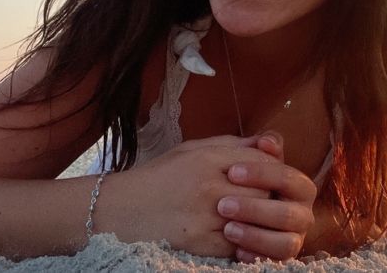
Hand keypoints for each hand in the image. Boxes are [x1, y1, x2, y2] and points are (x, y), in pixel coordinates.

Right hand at [94, 135, 277, 256]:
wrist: (117, 211)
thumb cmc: (156, 178)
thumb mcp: (190, 150)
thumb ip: (231, 144)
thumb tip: (267, 141)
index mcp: (206, 157)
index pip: (258, 159)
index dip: (270, 167)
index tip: (269, 175)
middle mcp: (207, 185)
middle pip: (262, 189)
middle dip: (268, 194)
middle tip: (266, 199)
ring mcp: (203, 216)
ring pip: (253, 218)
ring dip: (258, 219)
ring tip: (254, 218)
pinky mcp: (198, 243)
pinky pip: (236, 244)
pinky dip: (243, 242)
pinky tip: (240, 237)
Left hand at [218, 130, 317, 261]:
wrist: (222, 210)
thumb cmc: (238, 182)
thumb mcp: (245, 161)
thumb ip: (258, 150)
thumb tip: (267, 140)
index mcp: (299, 187)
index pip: (288, 177)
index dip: (262, 174)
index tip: (231, 172)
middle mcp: (302, 214)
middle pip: (288, 213)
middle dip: (255, 209)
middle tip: (222, 205)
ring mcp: (294, 239)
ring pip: (286, 243)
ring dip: (256, 236)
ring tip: (227, 228)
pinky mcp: (281, 258)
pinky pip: (275, 262)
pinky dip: (256, 255)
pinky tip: (235, 249)